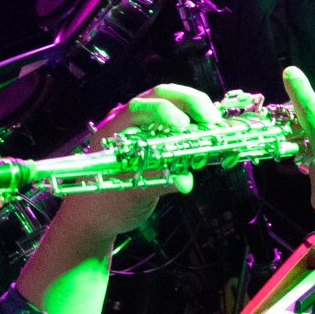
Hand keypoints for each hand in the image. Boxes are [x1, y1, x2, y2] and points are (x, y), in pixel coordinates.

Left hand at [36, 84, 223, 256]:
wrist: (96, 217)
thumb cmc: (104, 206)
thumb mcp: (128, 198)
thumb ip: (156, 185)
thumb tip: (185, 180)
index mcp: (113, 130)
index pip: (139, 107)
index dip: (164, 111)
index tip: (183, 124)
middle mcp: (129, 122)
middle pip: (162, 96)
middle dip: (191, 103)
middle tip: (213, 120)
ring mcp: (144, 127)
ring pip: (175, 105)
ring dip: (198, 113)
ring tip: (219, 128)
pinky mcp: (158, 138)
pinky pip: (180, 124)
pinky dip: (199, 127)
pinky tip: (214, 136)